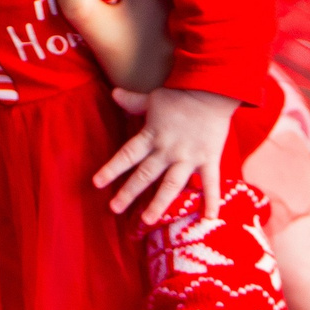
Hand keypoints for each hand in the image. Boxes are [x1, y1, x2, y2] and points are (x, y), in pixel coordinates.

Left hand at [94, 87, 238, 221]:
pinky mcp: (208, 159)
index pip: (126, 155)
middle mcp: (167, 150)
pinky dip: (211, 201)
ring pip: (170, 185)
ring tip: (147, 220)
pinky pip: (210, 183)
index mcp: (151, 136)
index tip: (97, 183)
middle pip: (144, 175)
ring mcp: (188, 157)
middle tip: (114, 208)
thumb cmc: (180, 93)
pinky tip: (208, 220)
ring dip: (159, 204)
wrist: (212, 88)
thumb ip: (133, 101)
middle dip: (128, 192)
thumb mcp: (153, 98)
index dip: (111, 169)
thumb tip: (114, 93)